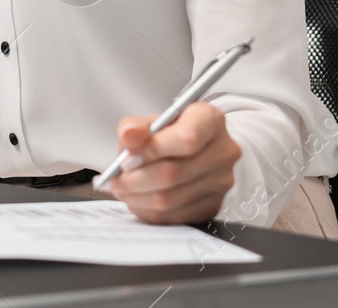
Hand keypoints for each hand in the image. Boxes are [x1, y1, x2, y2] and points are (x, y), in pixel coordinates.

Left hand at [106, 102, 239, 223]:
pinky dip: (148, 211)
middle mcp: (223, 151)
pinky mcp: (213, 205)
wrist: (191, 150)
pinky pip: (173, 216)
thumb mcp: (150, 122)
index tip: (127, 158)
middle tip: (114, 180)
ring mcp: (221, 181)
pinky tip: (137, 199)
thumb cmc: (169, 133)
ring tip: (122, 189)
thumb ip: (135, 127)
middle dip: (135, 179)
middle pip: (173, 173)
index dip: (152, 151)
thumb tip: (129, 136)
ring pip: (170, 199)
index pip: (186, 140)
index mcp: (210, 120)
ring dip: (137, 198)